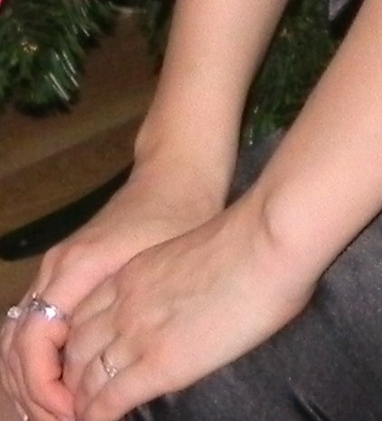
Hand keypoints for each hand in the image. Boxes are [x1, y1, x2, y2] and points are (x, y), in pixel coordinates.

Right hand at [0, 165, 224, 420]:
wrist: (176, 173)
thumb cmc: (177, 213)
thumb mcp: (164, 264)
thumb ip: (138, 319)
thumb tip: (127, 383)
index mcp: (75, 268)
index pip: (32, 340)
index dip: (47, 386)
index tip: (75, 414)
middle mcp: (56, 270)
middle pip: (16, 345)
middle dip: (34, 393)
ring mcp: (56, 272)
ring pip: (18, 338)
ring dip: (30, 383)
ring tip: (58, 417)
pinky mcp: (66, 278)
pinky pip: (33, 327)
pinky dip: (37, 364)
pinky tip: (59, 391)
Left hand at [60, 196, 312, 420]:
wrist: (267, 240)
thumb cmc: (252, 239)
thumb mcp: (194, 254)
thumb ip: (179, 277)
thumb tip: (194, 296)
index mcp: (135, 272)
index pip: (84, 314)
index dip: (83, 344)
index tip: (93, 362)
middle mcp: (126, 302)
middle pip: (77, 348)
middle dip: (74, 376)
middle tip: (85, 396)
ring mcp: (138, 333)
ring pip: (85, 378)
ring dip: (81, 401)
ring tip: (88, 416)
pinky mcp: (158, 363)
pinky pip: (109, 400)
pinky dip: (97, 417)